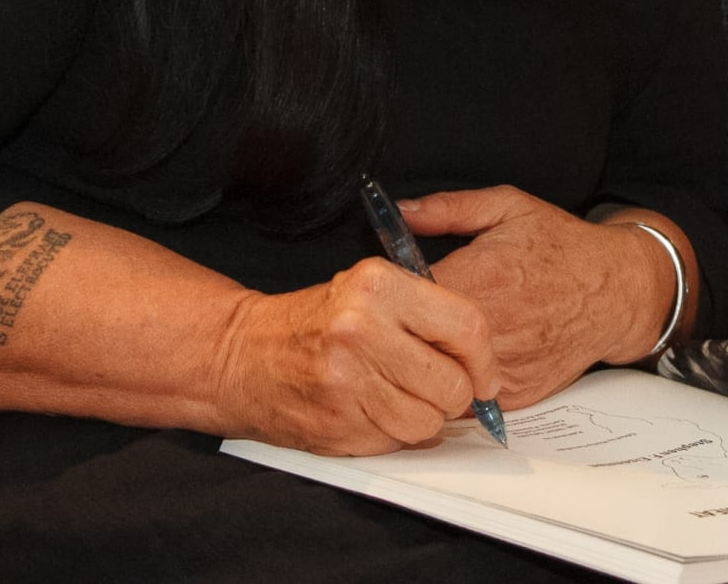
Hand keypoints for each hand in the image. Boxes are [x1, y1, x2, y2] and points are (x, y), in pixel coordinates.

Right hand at [212, 257, 497, 456]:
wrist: (241, 354)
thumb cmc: (316, 321)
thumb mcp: (370, 290)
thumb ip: (427, 313)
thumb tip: (483, 362)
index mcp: (379, 286)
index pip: (467, 327)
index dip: (485, 360)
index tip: (485, 375)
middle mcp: (363, 329)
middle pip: (453, 384)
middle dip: (455, 394)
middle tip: (438, 388)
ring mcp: (347, 381)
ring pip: (428, 422)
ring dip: (424, 418)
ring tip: (398, 397)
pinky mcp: (335, 422)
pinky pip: (396, 442)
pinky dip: (393, 434)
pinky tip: (371, 411)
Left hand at [407, 186, 676, 407]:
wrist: (616, 290)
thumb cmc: (563, 247)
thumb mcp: (508, 207)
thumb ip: (448, 208)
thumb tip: (399, 211)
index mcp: (482, 275)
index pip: (406, 295)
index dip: (388, 295)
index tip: (383, 291)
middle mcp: (492, 326)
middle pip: (416, 343)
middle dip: (400, 333)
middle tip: (394, 322)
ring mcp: (504, 365)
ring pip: (437, 378)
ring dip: (424, 364)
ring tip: (422, 344)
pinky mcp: (515, 393)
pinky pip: (465, 400)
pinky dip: (453, 386)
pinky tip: (454, 362)